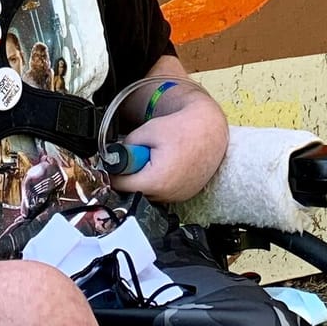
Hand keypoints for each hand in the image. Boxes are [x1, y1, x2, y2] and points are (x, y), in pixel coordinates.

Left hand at [108, 90, 228, 203]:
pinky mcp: (185, 195)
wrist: (212, 129)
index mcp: (156, 181)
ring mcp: (178, 197)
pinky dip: (160, 180)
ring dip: (146, 178)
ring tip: (157, 158)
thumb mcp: (147, 131)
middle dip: (132, 174)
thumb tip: (115, 157)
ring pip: (148, 193)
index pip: (120, 185)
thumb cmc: (184, 128)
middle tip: (140, 155)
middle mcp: (167, 195)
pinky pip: (163, 192)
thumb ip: (126, 147)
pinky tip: (167, 163)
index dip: (115, 171)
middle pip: (134, 191)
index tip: (115, 162)